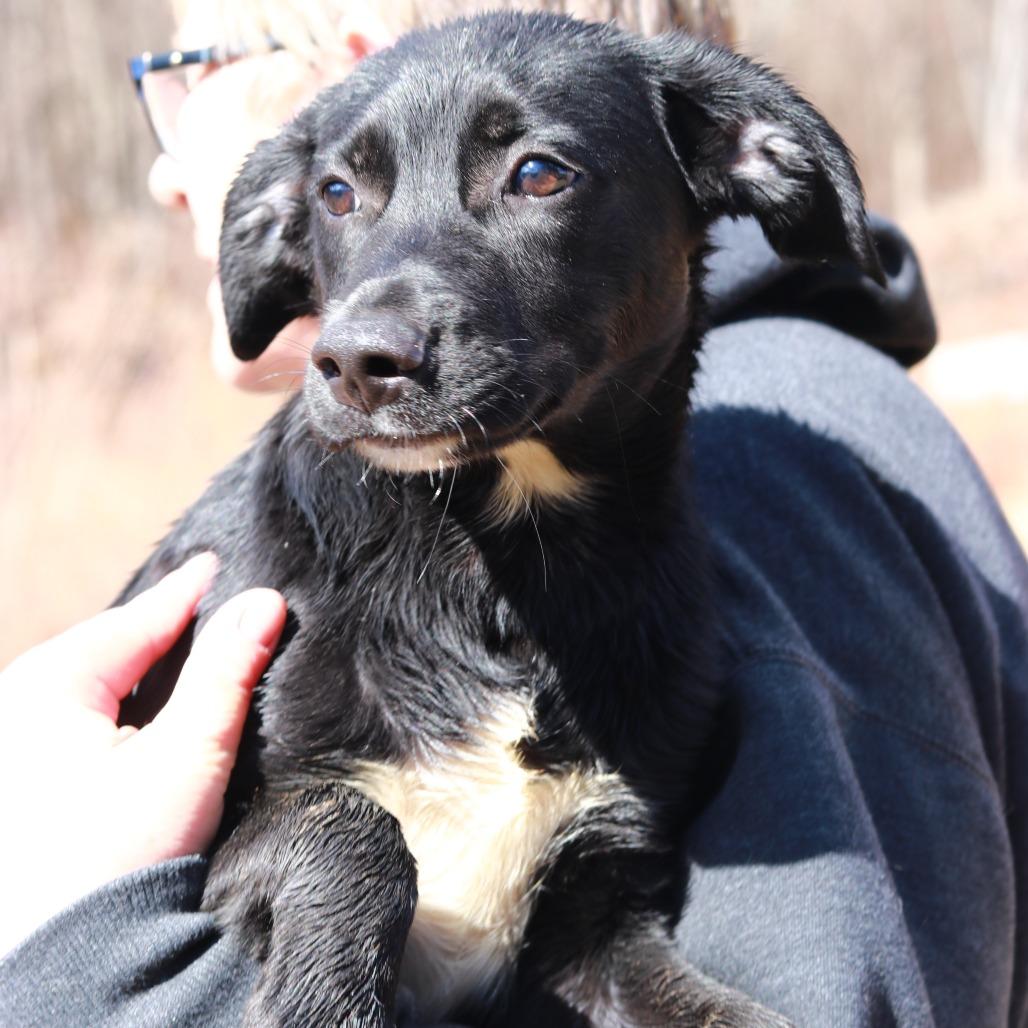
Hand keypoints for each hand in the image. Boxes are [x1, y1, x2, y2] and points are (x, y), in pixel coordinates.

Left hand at [0, 554, 285, 954]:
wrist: (69, 958)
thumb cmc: (122, 852)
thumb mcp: (189, 752)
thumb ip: (227, 670)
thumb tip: (266, 602)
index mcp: (47, 685)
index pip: (135, 620)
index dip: (185, 593)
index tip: (218, 562)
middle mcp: (17, 705)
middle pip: (109, 647)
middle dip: (160, 626)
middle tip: (207, 600)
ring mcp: (16, 743)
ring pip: (93, 681)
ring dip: (141, 666)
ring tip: (186, 646)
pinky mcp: (25, 778)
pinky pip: (78, 716)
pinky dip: (119, 702)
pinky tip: (147, 709)